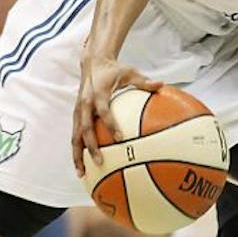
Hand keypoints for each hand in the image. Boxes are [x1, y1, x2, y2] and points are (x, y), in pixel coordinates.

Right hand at [73, 54, 161, 175]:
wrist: (92, 63)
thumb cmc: (113, 70)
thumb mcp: (130, 73)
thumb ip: (144, 82)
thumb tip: (162, 85)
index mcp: (98, 94)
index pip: (104, 111)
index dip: (110, 124)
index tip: (120, 138)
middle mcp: (85, 104)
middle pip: (85, 129)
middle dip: (91, 146)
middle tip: (100, 162)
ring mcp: (78, 111)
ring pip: (75, 136)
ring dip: (78, 155)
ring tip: (82, 173)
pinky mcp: (76, 116)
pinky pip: (75, 136)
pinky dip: (77, 151)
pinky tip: (82, 166)